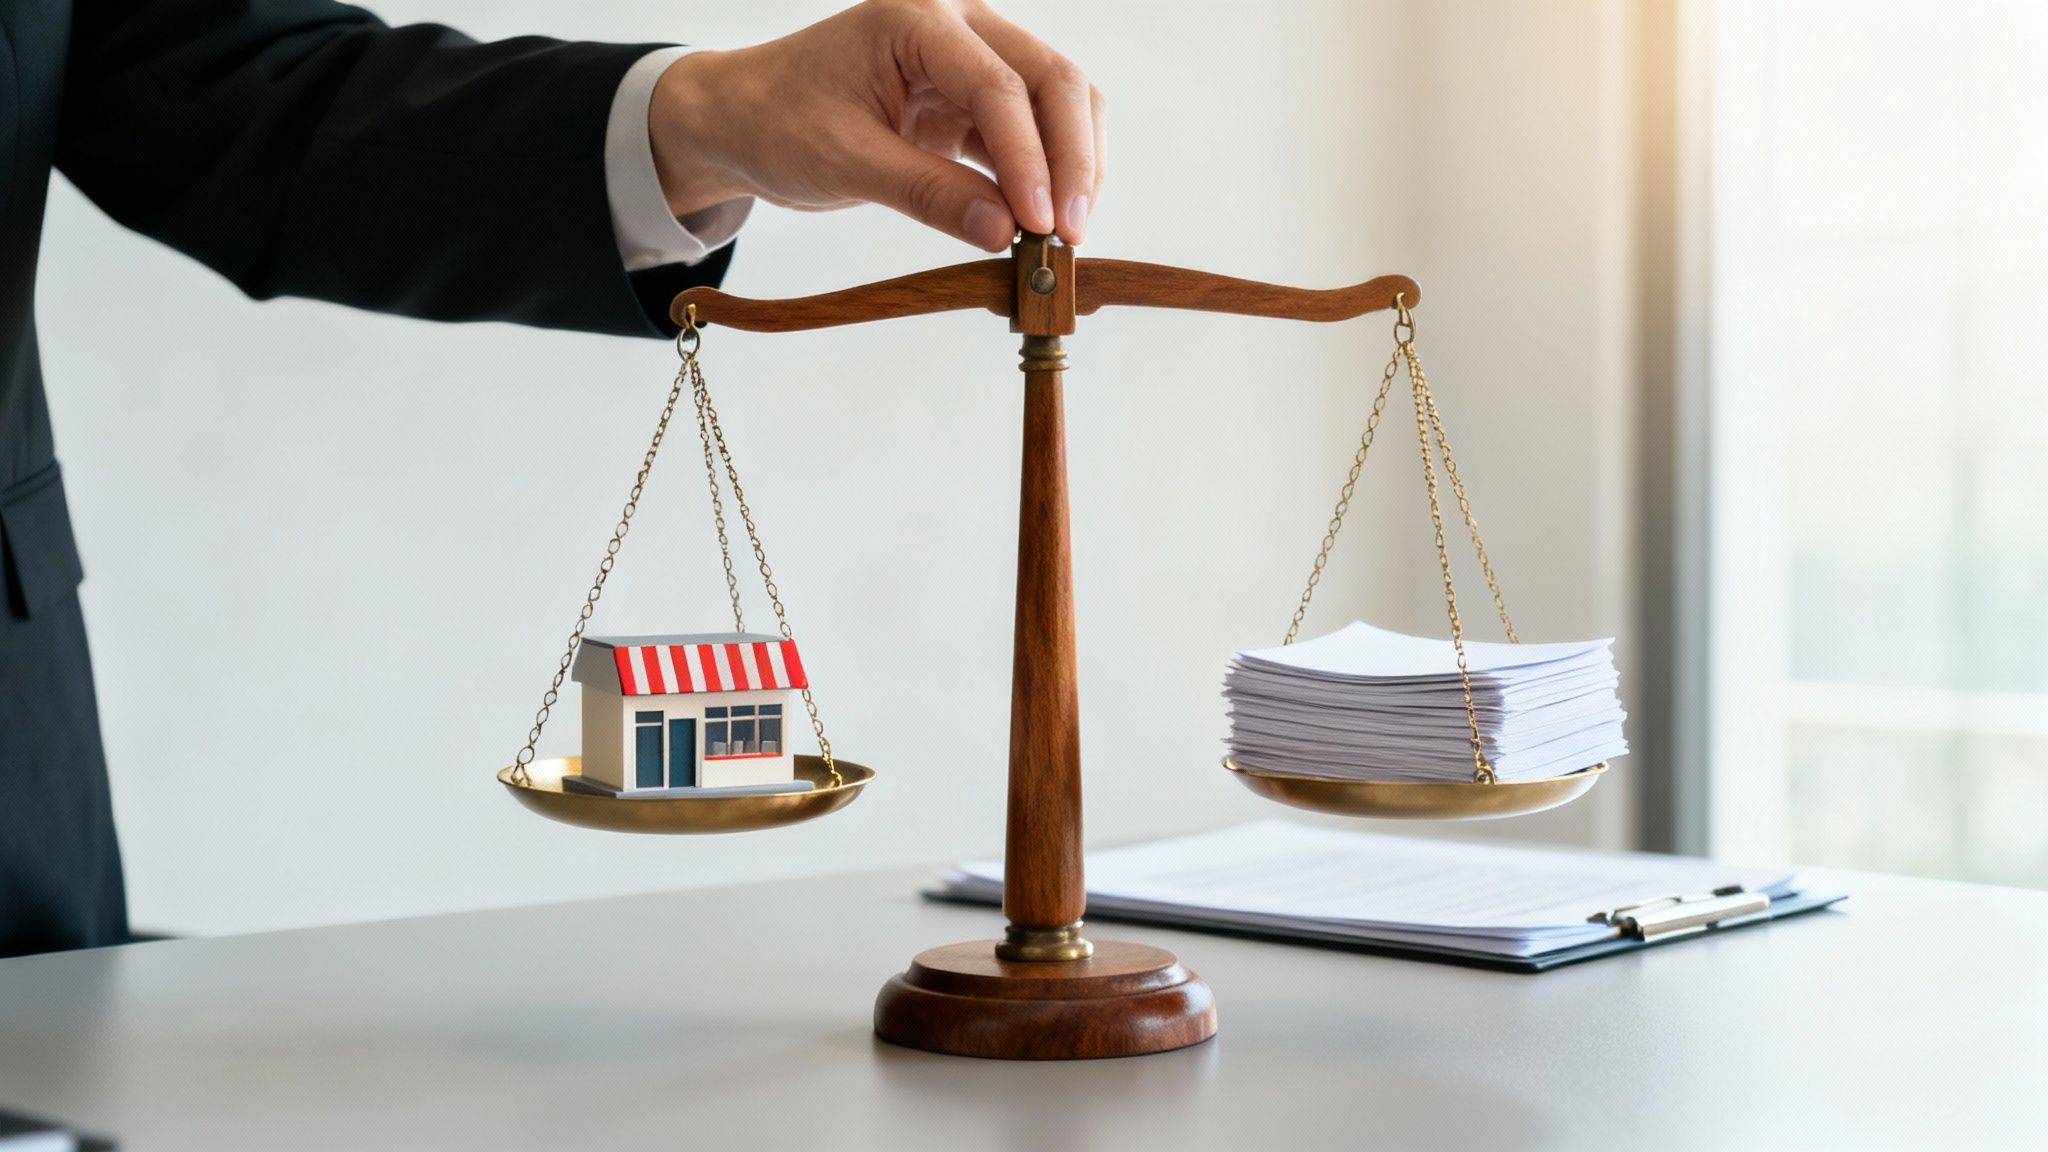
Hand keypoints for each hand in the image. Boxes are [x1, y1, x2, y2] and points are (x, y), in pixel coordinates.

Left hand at [648, 0, 1104, 249]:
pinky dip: (1045, 177)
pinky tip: (1042, 224)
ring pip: (1057, 104)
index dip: (1030, 159)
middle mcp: (958, 24)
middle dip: (1072, 160)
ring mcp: (972, 59)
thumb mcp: (845, 162)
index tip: (1043, 224)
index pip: (1000, 86)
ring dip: (1072, 167)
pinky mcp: (973, 99)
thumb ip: (927, 192)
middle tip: (1070, 235)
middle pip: (1054, 81)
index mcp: (918, 19)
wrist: (745, 119)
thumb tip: (1005, 233)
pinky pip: (1032, 133)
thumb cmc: (779, 123)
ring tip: (1063, 236)